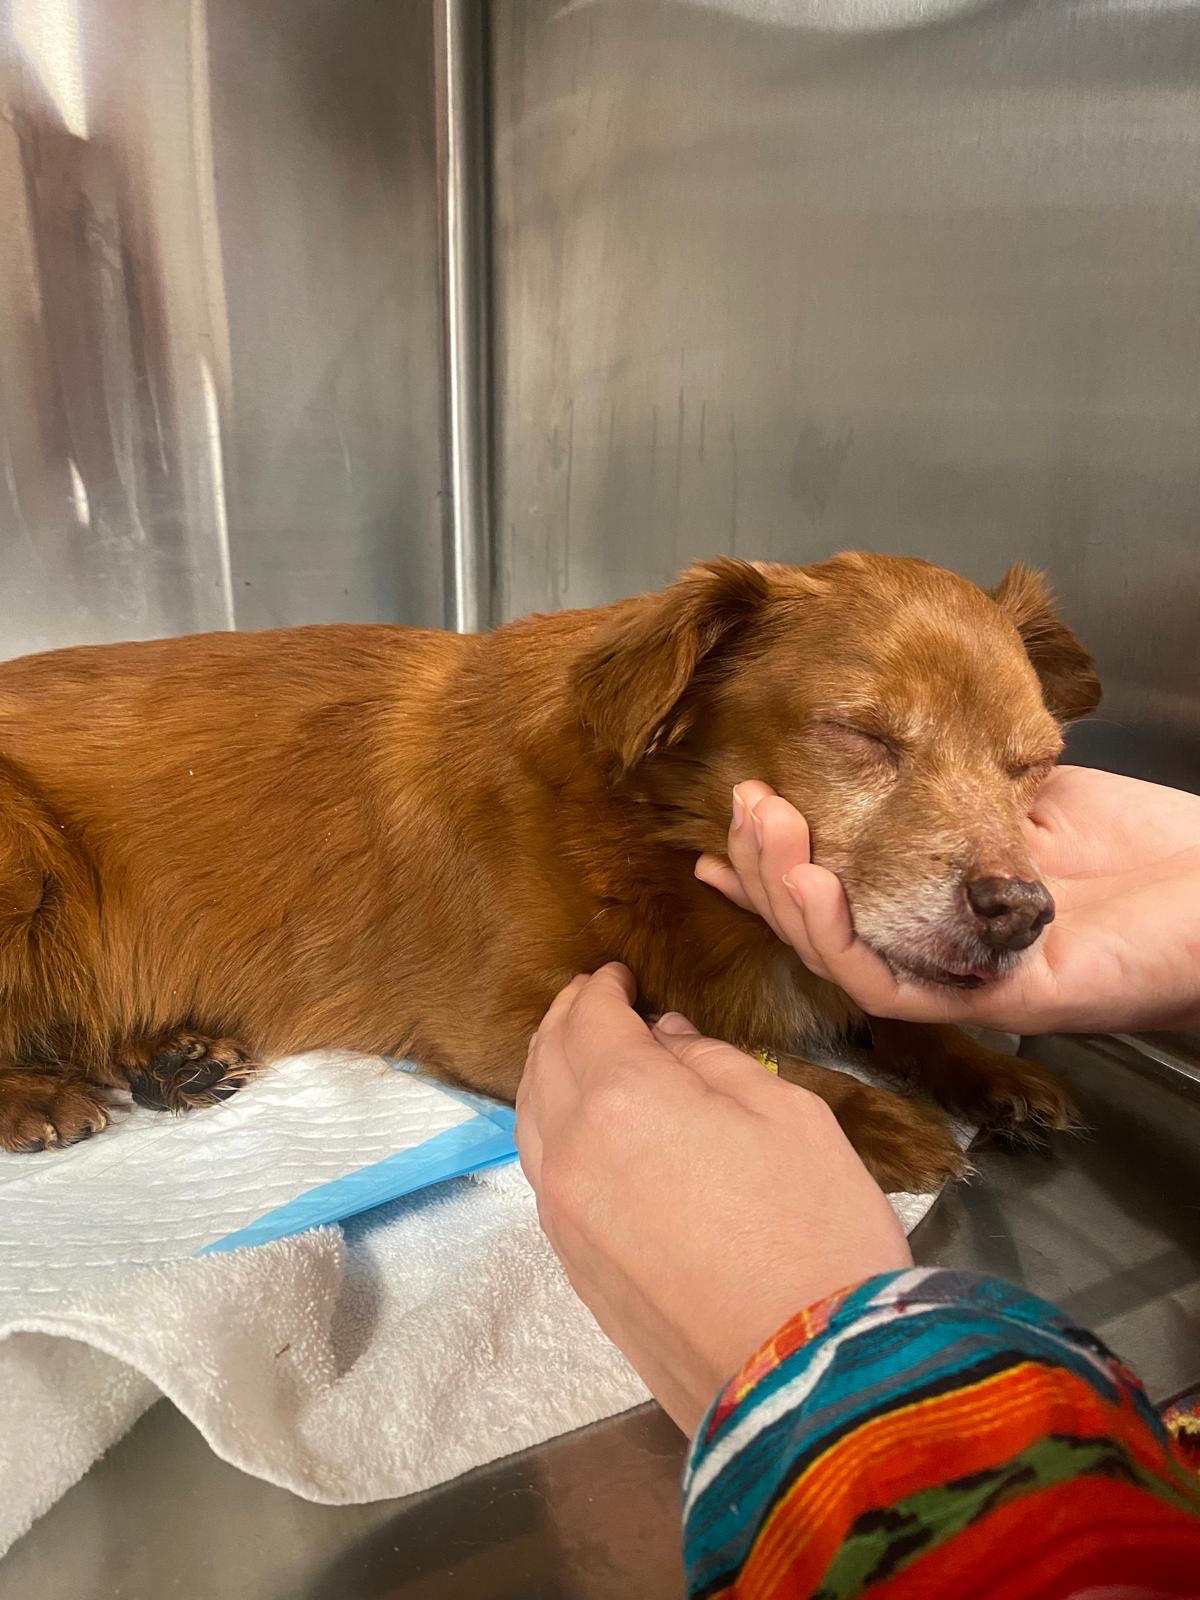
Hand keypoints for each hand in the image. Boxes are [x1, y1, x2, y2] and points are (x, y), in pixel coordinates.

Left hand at [516, 965, 911, 1435]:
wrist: (809, 1380)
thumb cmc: (816, 1229)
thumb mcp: (788, 1113)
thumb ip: (713, 1062)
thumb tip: (666, 1039)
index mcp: (622, 1098)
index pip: (590, 1019)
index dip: (602, 988)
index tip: (617, 974)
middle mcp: (572, 1151)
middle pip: (545, 1064)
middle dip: (565, 1021)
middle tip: (592, 1001)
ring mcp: (564, 1215)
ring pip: (531, 1121)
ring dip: (548, 1075)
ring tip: (578, 1056)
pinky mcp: (574, 1268)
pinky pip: (544, 1174)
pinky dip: (551, 1130)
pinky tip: (583, 1128)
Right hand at [695, 767, 1199, 1034]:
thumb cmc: (1147, 850)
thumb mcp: (1026, 795)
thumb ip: (949, 785)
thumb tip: (874, 740)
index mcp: (936, 900)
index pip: (836, 888)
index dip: (773, 861)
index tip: (732, 816)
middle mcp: (936, 947)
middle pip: (821, 924)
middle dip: (764, 864)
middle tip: (743, 802)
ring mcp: (959, 979)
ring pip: (838, 958)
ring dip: (783, 895)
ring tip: (759, 830)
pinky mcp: (990, 998)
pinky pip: (889, 988)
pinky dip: (836, 939)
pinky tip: (810, 884)